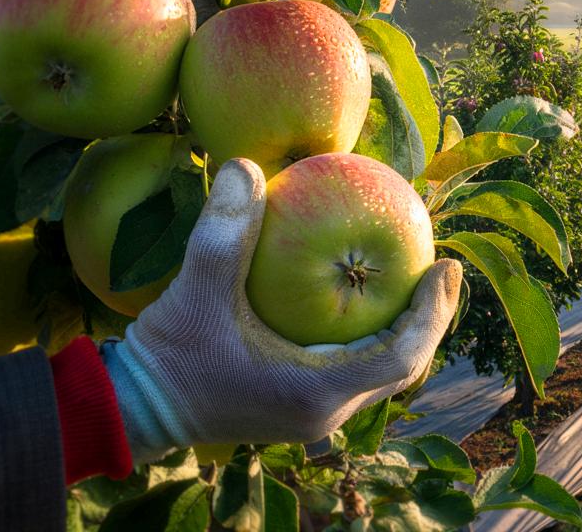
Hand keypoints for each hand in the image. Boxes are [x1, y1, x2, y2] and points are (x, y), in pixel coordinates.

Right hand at [101, 159, 460, 463]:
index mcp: (316, 393)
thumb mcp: (195, 289)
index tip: (447, 266)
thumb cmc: (169, 355)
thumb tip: (244, 166)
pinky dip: (370, 334)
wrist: (134, 408)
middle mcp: (326, 413)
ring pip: (381, 371)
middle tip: (443, 266)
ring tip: (415, 276)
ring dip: (402, 328)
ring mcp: (314, 415)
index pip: (402, 356)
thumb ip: (222, 231)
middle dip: (429, 318)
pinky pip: (355, 370)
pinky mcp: (300, 407)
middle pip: (403, 366)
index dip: (433, 312)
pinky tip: (364, 293)